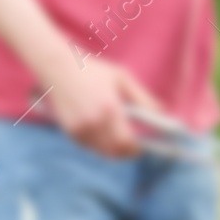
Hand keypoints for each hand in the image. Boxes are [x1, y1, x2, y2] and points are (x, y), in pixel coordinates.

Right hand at [44, 57, 160, 156]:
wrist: (58, 67)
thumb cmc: (93, 70)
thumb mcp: (123, 78)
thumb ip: (144, 98)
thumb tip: (162, 114)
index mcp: (110, 109)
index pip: (126, 142)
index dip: (136, 149)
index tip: (144, 147)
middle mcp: (93, 122)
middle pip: (114, 152)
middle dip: (126, 152)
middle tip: (135, 147)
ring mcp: (79, 129)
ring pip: (102, 151)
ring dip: (113, 150)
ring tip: (121, 139)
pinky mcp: (69, 132)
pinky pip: (89, 147)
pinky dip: (99, 145)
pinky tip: (104, 133)